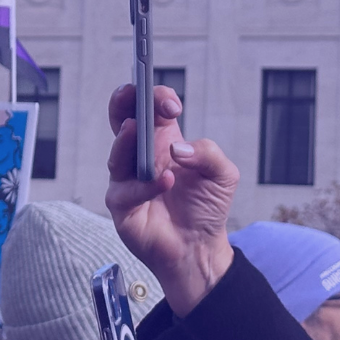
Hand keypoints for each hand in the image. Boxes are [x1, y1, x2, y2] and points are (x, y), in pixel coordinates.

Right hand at [105, 85, 237, 316]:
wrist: (199, 247)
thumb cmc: (206, 207)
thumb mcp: (223, 174)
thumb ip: (208, 153)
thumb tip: (179, 148)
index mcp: (163, 141)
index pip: (151, 108)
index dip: (156, 98)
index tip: (171, 104)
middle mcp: (140, 156)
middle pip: (121, 119)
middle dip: (122, 101)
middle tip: (130, 92)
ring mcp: (127, 179)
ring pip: (116, 153)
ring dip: (126, 140)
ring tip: (137, 130)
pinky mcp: (121, 204)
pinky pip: (126, 191)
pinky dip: (145, 185)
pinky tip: (166, 181)